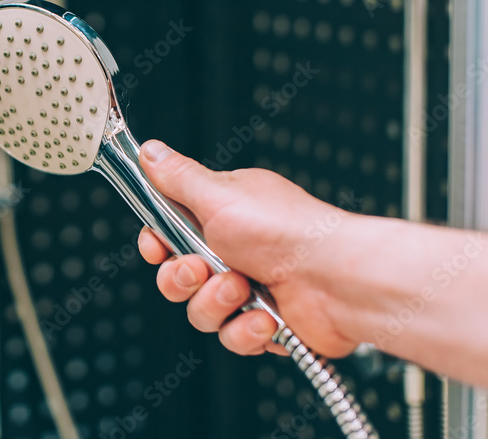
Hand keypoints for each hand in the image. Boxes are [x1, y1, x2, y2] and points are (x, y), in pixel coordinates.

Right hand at [136, 140, 358, 357]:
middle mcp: (234, 250)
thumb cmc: (288, 232)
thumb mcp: (218, 194)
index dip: (157, 244)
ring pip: (200, 310)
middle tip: (199, 269)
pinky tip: (263, 317)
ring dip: (216, 304)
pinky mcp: (264, 323)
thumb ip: (177, 178)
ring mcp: (250, 288)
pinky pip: (231, 337)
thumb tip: (150, 151)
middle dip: (182, 278)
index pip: (169, 231)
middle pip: (177, 276)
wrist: (337, 281)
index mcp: (222, 213)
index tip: (156, 247)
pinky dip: (244, 331)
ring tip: (243, 289)